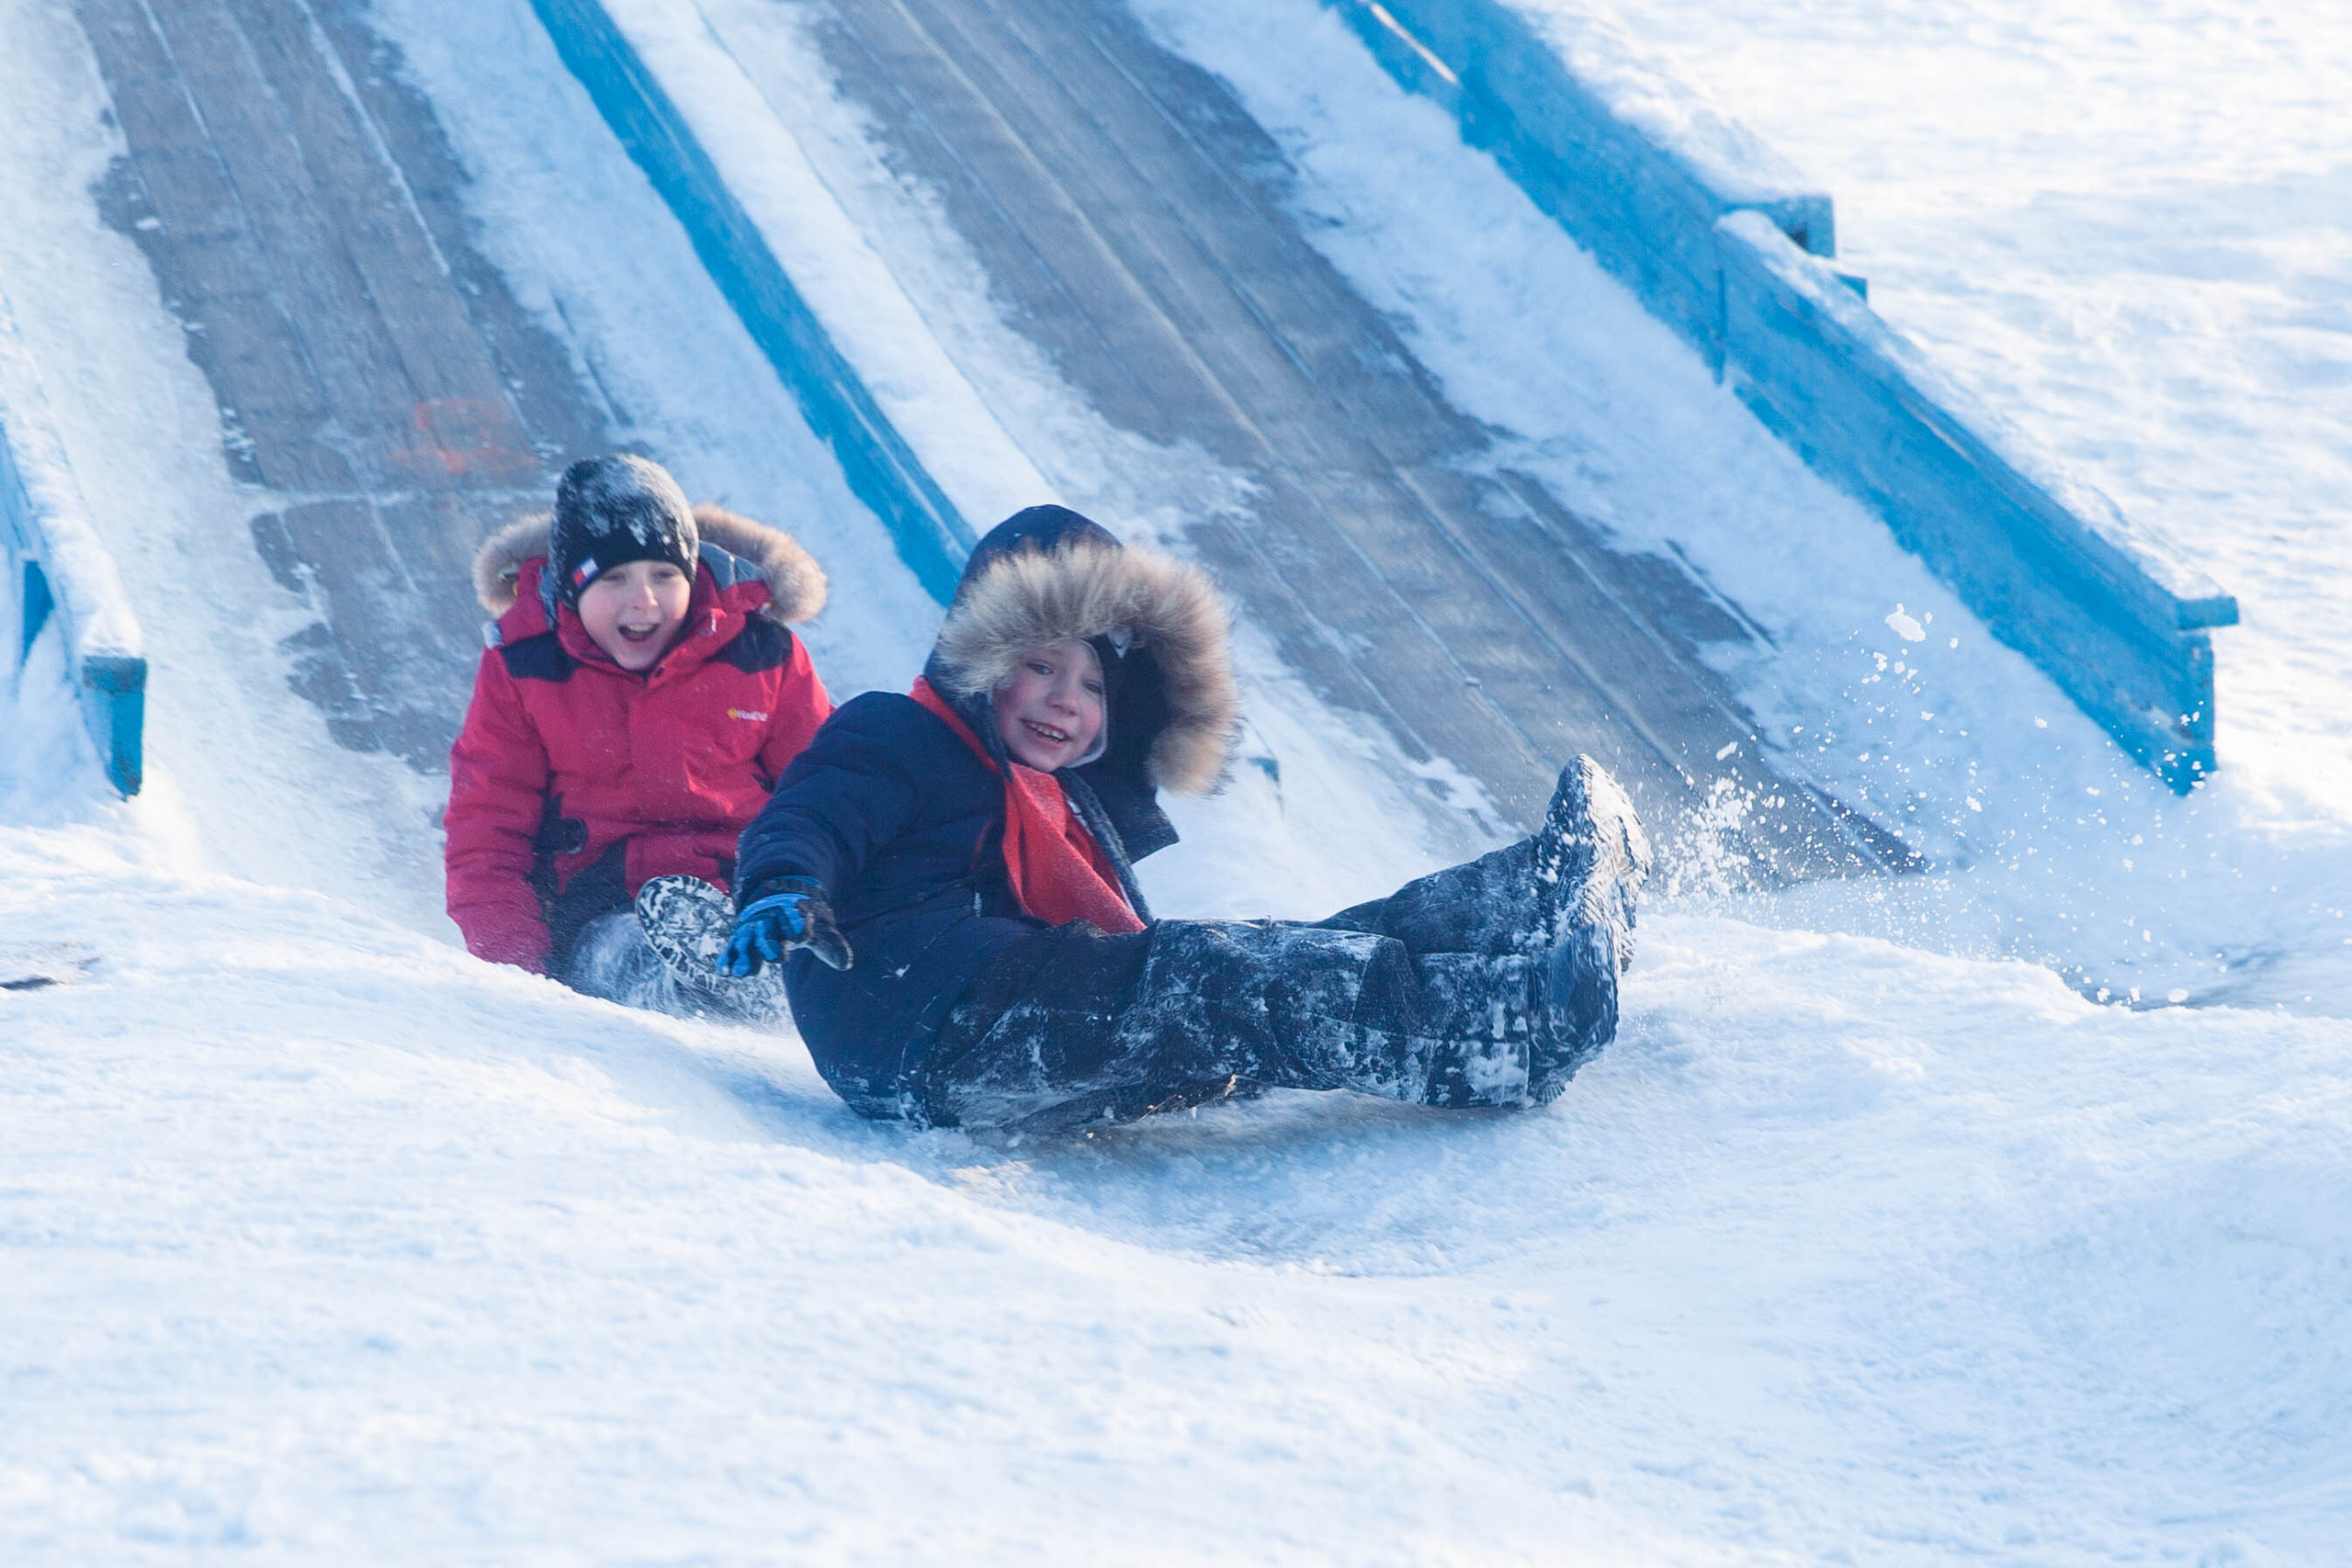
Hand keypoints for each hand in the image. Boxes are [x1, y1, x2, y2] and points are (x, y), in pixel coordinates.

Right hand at [720, 878, 852, 974]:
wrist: (777, 895)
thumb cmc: (803, 917)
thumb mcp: (820, 927)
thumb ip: (832, 946)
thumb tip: (847, 964)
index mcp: (791, 916)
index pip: (796, 923)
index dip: (801, 929)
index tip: (806, 935)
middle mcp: (769, 921)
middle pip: (768, 932)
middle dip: (771, 944)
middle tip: (778, 957)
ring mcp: (752, 929)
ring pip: (747, 942)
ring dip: (745, 956)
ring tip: (742, 972)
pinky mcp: (740, 938)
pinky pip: (732, 948)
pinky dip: (727, 958)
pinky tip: (724, 972)